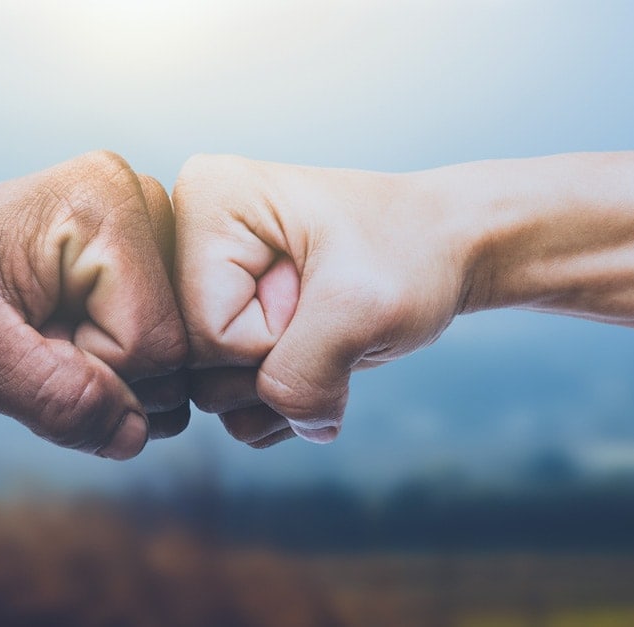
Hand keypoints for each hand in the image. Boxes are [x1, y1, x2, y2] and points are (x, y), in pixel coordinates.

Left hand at [0, 151, 187, 458]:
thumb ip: (52, 398)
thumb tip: (136, 435)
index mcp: (106, 203)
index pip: (155, 344)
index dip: (89, 375)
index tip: (20, 345)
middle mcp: (140, 203)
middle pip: (176, 350)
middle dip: (102, 376)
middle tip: (27, 342)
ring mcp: (143, 232)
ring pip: (172, 359)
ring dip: (105, 377)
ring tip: (38, 339)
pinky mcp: (135, 263)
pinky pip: (157, 352)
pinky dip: (108, 369)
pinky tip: (57, 338)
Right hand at [174, 154, 469, 446]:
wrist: (444, 248)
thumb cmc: (410, 252)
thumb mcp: (362, 310)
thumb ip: (303, 378)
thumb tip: (282, 429)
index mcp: (205, 204)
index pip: (203, 330)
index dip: (272, 339)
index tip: (318, 293)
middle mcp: (189, 239)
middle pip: (198, 364)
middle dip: (276, 363)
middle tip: (326, 312)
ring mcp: (204, 286)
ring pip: (211, 393)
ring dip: (285, 388)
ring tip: (329, 334)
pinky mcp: (226, 322)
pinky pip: (232, 403)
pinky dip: (286, 401)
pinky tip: (322, 356)